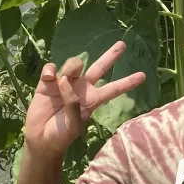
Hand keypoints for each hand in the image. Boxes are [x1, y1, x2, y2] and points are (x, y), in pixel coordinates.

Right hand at [24, 42, 145, 161]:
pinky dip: (51, 70)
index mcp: (93, 100)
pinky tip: (49, 78)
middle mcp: (82, 88)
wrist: (40, 139)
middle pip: (99, 68)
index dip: (127, 82)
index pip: (113, 88)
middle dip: (111, 56)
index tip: (143, 75)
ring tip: (61, 83)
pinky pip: (52, 68)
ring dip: (71, 68)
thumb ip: (73, 104)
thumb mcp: (73, 124)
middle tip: (123, 44)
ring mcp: (65, 83)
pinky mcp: (48, 82)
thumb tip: (65, 82)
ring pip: (74, 64)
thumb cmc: (60, 135)